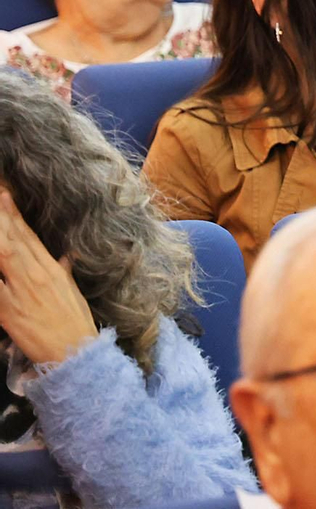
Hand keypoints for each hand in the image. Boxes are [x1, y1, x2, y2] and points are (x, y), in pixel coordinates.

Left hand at [0, 190, 96, 366]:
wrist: (74, 353)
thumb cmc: (75, 323)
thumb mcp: (73, 292)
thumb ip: (65, 270)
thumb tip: (67, 254)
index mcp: (52, 269)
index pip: (30, 236)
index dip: (15, 214)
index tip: (5, 194)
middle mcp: (36, 275)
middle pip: (13, 240)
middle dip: (1, 216)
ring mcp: (20, 292)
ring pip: (3, 255)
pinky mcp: (7, 310)